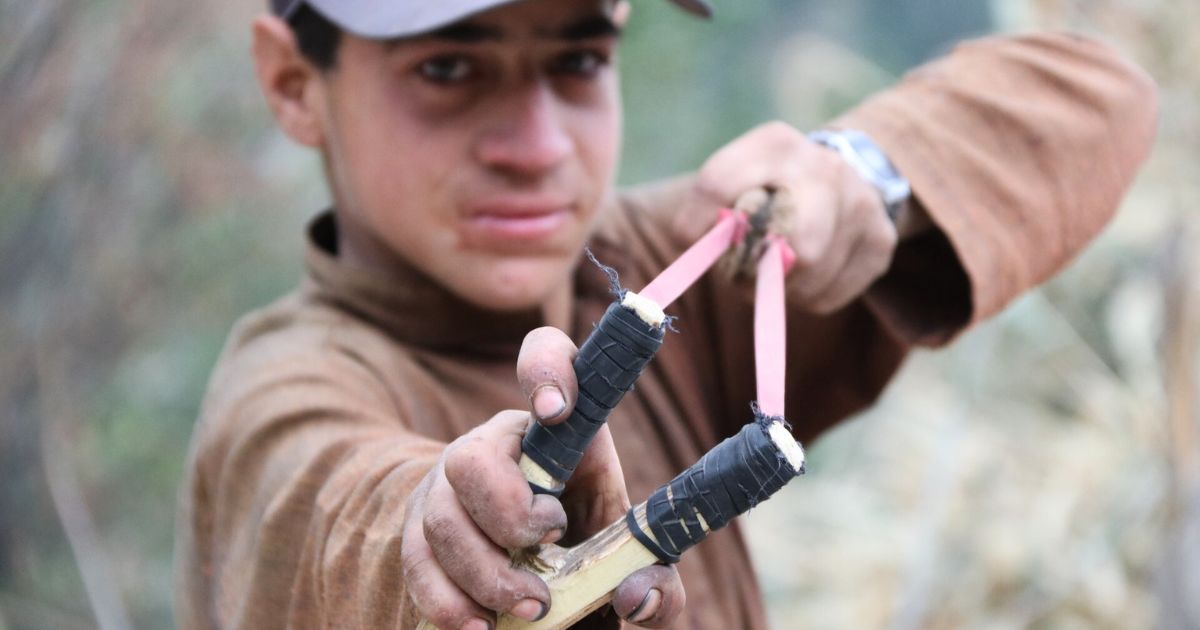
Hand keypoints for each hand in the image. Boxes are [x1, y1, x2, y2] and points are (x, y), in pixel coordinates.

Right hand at [401, 327, 683, 628]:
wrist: (533, 574)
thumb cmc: (591, 553)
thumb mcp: (634, 562)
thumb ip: (658, 580)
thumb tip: (637, 594)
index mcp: (559, 430)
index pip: (546, 357)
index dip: (545, 370)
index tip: (556, 411)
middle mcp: (496, 445)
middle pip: (472, 456)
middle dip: (509, 513)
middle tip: (552, 542)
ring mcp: (447, 487)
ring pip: (440, 516)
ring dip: (485, 572)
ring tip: (531, 606)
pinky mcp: (419, 532)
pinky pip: (416, 561)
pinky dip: (447, 601)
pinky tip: (480, 626)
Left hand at [696, 121, 899, 313]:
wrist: (840, 175)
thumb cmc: (768, 189)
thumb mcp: (732, 180)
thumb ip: (706, 210)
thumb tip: (702, 251)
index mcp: (775, 144)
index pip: (717, 185)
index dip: (695, 223)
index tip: (691, 239)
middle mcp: (826, 168)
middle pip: (787, 242)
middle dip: (756, 269)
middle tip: (743, 272)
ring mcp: (861, 204)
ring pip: (806, 278)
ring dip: (777, 289)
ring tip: (774, 270)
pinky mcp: (880, 242)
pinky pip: (827, 297)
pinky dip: (804, 297)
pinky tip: (804, 275)